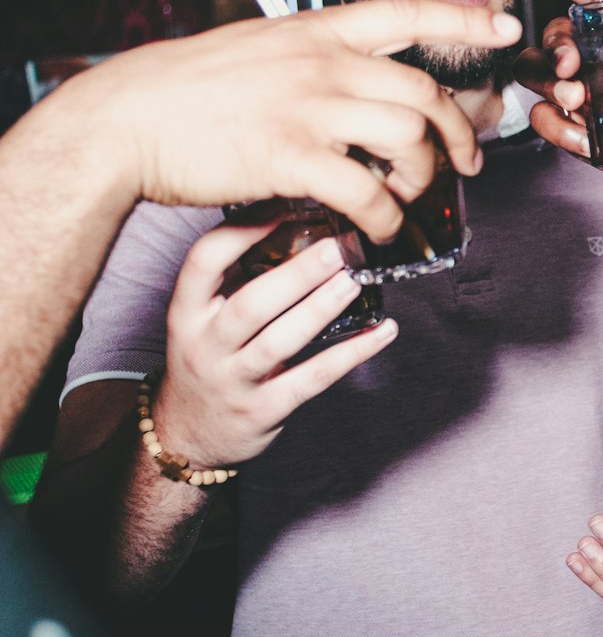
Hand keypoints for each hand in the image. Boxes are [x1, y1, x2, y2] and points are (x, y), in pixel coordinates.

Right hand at [79, 0, 521, 242]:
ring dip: (423, 179)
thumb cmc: (187, 90)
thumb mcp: (259, 49)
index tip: (503, 28)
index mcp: (315, 32)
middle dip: (459, 134)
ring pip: (409, 141)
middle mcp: (322, 63)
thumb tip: (351, 81)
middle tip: (467, 162)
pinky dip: (384, 218)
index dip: (463, 22)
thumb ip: (311, 60)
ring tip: (410, 200)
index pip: (406, 15)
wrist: (129, 117)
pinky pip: (366, 192)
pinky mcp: (290, 157)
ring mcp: (309, 108)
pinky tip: (376, 230)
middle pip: (425, 94)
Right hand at [154, 219, 395, 468]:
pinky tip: (382, 330)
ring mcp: (234, 381)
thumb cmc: (207, 359)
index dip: (241, 229)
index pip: (204, 262)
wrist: (188, 434)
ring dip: (322, 307)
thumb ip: (234, 277)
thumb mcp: (201, 317)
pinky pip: (313, 378)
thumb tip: (292, 220)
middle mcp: (204, 345)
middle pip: (250, 303)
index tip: (283, 203)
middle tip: (338, 245)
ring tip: (356, 279)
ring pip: (281, 341)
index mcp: (186, 312)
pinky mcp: (265, 409)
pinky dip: (352, 353)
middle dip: (297, 273)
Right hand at [517, 0, 602, 169]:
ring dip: (548, 83)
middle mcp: (593, 53)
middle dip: (556, 48)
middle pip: (556, 33)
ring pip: (535, 70)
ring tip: (577, 102)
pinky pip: (543, 116)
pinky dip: (557, 127)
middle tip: (572, 70)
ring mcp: (576, 87)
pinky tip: (583, 141)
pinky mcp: (568, 123)